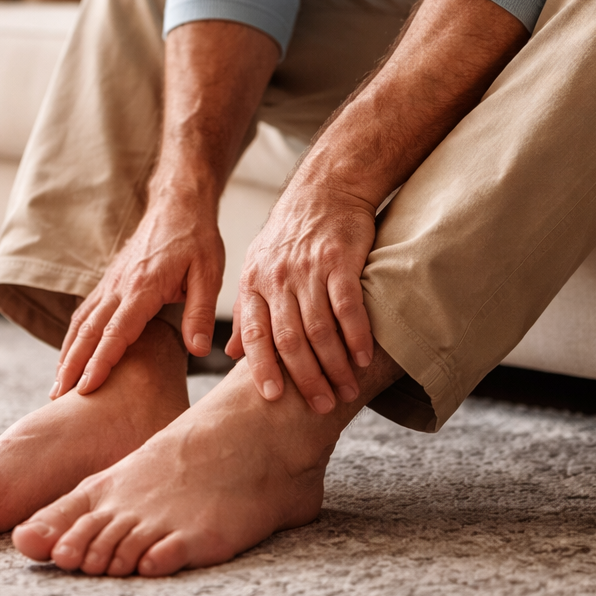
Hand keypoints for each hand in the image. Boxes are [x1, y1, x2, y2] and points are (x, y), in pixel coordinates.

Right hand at [53, 192, 223, 397]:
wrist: (177, 204)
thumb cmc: (196, 238)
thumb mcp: (209, 273)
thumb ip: (200, 313)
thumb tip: (198, 350)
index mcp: (143, 287)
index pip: (116, 332)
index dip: (100, 362)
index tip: (86, 389)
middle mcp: (119, 286)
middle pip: (88, 332)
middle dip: (71, 366)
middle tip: (57, 398)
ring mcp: (110, 283)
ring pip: (81, 323)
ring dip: (67, 354)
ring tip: (56, 385)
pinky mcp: (109, 281)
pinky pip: (85, 312)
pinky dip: (73, 337)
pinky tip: (68, 354)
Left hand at [225, 184, 376, 412]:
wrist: (325, 189)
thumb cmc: (290, 235)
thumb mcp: (257, 268)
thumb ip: (249, 313)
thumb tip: (232, 356)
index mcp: (254, 284)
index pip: (254, 335)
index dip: (262, 369)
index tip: (273, 399)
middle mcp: (277, 279)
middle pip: (289, 339)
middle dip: (306, 378)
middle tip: (322, 405)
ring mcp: (309, 270)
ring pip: (320, 329)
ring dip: (335, 365)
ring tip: (347, 390)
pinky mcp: (340, 260)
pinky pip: (348, 306)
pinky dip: (357, 336)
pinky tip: (363, 358)